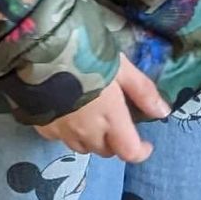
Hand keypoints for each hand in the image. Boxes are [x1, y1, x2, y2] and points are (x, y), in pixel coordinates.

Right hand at [32, 56, 168, 162]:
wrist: (37, 48)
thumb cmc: (84, 52)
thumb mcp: (120, 65)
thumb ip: (142, 91)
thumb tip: (164, 112)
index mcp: (110, 118)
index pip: (130, 152)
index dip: (141, 151)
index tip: (146, 142)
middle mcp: (87, 131)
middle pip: (105, 150)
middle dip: (115, 141)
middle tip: (116, 121)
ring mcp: (62, 130)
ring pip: (82, 147)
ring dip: (92, 138)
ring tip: (91, 118)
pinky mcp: (41, 124)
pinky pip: (59, 137)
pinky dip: (67, 131)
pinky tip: (66, 112)